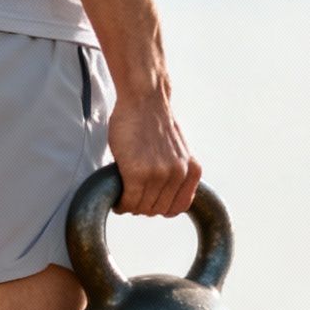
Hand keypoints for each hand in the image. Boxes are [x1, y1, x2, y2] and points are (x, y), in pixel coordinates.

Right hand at [106, 94, 199, 216]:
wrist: (143, 99)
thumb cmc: (154, 122)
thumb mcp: (177, 151)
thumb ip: (175, 172)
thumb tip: (163, 194)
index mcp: (192, 171)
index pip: (178, 207)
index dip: (161, 208)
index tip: (149, 202)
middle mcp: (179, 174)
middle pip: (158, 209)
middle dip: (143, 207)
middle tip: (131, 198)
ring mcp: (159, 174)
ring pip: (143, 207)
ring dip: (130, 206)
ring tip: (123, 197)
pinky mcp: (138, 172)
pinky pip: (129, 200)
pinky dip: (121, 204)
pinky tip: (116, 198)